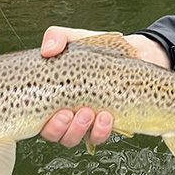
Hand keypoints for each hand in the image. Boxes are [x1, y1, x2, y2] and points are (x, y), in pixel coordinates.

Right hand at [38, 26, 170, 147]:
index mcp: (54, 94)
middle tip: (70, 113)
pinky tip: (107, 117)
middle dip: (59, 128)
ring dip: (79, 130)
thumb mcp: (76, 37)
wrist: (136, 54)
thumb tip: (48, 49)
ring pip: (73, 138)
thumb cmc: (100, 49)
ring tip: (89, 113)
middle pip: (54, 133)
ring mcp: (86, 120)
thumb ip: (57, 37)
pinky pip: (98, 137)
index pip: (39, 117)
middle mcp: (66, 111)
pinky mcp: (106, 124)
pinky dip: (100, 131)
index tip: (57, 109)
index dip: (44, 121)